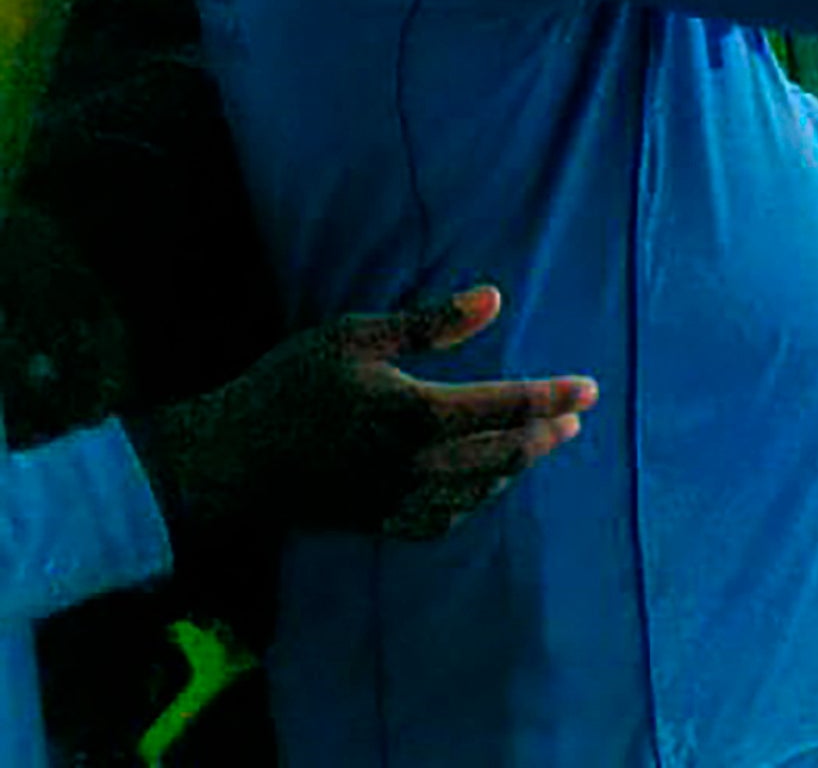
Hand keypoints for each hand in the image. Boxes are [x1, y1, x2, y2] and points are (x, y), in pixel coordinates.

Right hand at [135, 287, 597, 542]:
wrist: (224, 461)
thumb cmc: (287, 386)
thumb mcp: (354, 336)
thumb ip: (430, 323)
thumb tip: (495, 298)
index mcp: (419, 415)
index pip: (511, 407)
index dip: (555, 397)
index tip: (590, 389)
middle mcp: (420, 465)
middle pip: (508, 453)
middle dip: (546, 434)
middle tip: (573, 419)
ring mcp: (401, 500)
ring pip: (482, 488)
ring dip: (517, 467)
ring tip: (538, 445)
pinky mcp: (380, 523)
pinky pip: (447, 518)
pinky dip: (476, 500)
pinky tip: (482, 486)